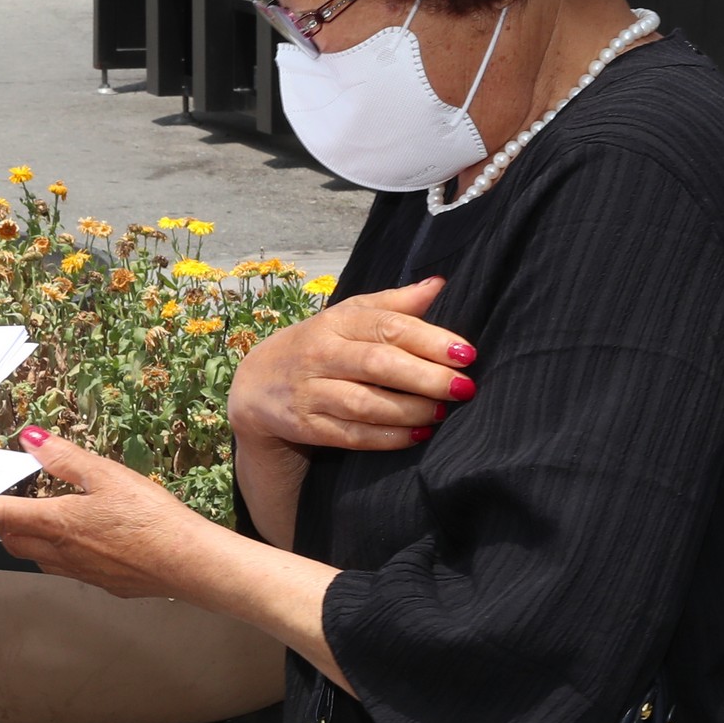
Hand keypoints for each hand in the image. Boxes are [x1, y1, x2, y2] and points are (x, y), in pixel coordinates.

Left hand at [0, 430, 201, 599]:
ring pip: (37, 558)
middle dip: (0, 523)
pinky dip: (58, 552)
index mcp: (56, 524)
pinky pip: (65, 568)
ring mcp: (80, 572)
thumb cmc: (150, 517)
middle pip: (12, 540)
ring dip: (28, 539)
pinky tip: (80, 538)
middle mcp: (60, 554)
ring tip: (37, 517)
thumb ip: (64, 458)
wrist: (188, 563)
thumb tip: (30, 439)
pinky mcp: (101, 582)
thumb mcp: (106, 475)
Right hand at [228, 277, 472, 455]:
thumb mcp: (347, 317)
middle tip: (464, 387)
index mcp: (336, 322)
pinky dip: (387, 437)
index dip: (430, 339)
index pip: (387, 326)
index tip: (466, 353)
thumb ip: (393, 304)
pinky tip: (417, 435)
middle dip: (425, 377)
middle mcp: (320, 353)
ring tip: (442, 413)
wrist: (257, 385)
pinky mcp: (306, 425)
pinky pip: (352, 434)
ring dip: (409, 410)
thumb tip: (438, 285)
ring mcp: (310, 391)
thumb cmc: (318, 346)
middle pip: (378, 364)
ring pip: (365, 403)